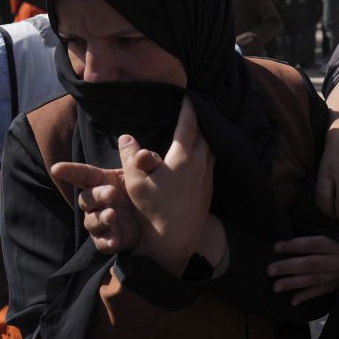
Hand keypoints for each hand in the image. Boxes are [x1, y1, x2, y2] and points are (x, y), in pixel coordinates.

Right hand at [51, 158, 141, 254]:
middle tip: (111, 192)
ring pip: (92, 221)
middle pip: (87, 198)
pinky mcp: (109, 239)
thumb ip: (146, 162)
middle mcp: (98, 202)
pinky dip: (107, 242)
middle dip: (97, 195)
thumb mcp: (150, 174)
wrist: (158, 220)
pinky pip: (102, 243)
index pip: (83, 174)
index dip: (69, 171)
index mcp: (103, 182)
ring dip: (101, 218)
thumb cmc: (146, 191)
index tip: (56, 168)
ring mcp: (101, 221)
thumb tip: (138, 149)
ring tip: (113, 215)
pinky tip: (115, 240)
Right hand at [122, 97, 215, 274]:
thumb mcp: (135, 183)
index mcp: (184, 158)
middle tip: (196, 109)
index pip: (188, 126)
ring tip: (201, 128)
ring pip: (211, 148)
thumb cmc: (153, 211)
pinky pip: (213, 161)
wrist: (176, 241)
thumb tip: (125, 136)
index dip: (187, 110)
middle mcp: (201, 164)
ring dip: (206, 135)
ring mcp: (208, 177)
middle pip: (204, 134)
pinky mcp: (209, 189)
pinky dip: (209, 151)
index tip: (188, 97)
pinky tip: (203, 154)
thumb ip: (131, 157)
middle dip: (199, 120)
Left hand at [268, 235, 338, 305]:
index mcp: (335, 244)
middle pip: (310, 264)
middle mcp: (337, 261)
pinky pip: (320, 292)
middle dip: (288, 267)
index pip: (311, 244)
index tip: (276, 247)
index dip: (293, 246)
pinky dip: (306, 296)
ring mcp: (337, 275)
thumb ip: (316, 235)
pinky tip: (292, 301)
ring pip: (312, 280)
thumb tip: (290, 232)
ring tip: (276, 286)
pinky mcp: (337, 286)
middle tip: (270, 270)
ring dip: (293, 283)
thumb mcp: (336, 233)